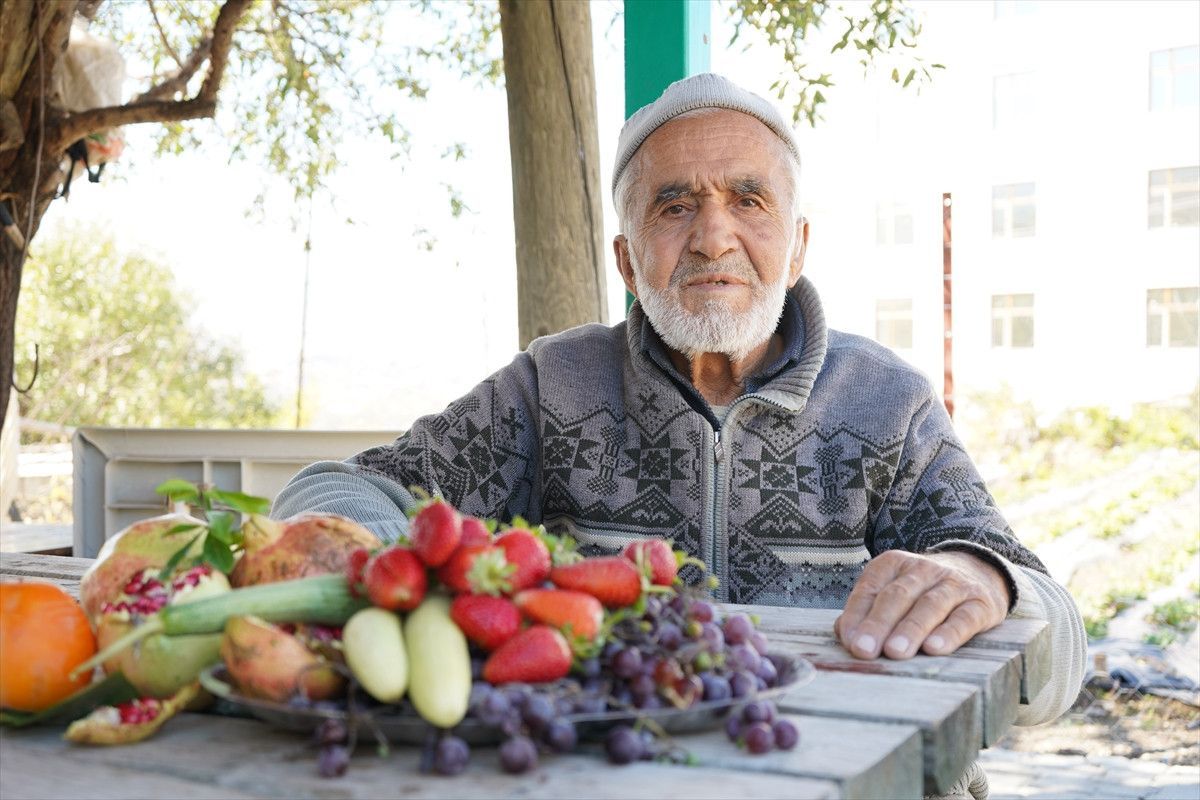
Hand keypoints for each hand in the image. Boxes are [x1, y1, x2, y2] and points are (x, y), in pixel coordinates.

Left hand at [834, 550, 1009, 659]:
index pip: (870, 588)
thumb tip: (846, 635)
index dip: (857, 615)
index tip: (849, 642)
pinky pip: (964, 618)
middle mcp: (923, 570)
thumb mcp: (893, 592)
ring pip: (930, 605)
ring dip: (910, 629)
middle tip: (865, 650)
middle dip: (878, 624)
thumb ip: (867, 612)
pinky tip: (934, 648)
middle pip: (897, 596)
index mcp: (894, 564)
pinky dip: (949, 633)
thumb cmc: (921, 593)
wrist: (979, 573)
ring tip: (895, 652)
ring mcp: (954, 584)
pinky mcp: (981, 604)